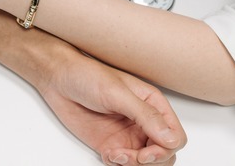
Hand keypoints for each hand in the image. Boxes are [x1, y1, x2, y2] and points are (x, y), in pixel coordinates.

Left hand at [39, 46, 185, 164]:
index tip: (147, 153)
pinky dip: (119, 165)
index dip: (165, 149)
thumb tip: (171, 138)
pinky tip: (107, 153)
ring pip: (147, 163)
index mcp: (153, 105)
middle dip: (152, 161)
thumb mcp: (118, 93)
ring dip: (134, 165)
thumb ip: (145, 116)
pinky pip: (125, 164)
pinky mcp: (112, 144)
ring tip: (116, 155)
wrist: (59, 80)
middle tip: (134, 158)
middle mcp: (144, 122)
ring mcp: (128, 134)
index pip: (175, 136)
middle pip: (165, 153)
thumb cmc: (87, 76)